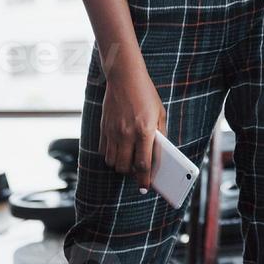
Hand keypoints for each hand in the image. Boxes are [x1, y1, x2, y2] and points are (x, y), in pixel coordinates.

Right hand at [100, 63, 165, 192]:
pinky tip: (118, 151)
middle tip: (137, 172)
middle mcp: (127, 134)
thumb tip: (159, 154)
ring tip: (128, 162)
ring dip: (120, 166)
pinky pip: (103, 151)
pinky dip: (110, 156)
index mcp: (144, 130)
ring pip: (112, 162)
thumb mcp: (160, 113)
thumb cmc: (146, 94)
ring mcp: (112, 132)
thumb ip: (160, 134)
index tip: (145, 187)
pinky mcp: (103, 128)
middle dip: (131, 174)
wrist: (124, 77)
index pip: (143, 164)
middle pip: (125, 167)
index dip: (144, 179)